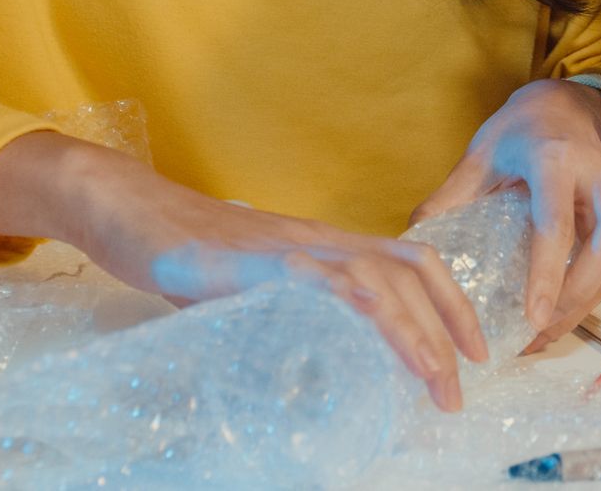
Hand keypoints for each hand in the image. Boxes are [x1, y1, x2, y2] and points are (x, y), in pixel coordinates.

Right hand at [0, 132, 487, 411]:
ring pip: (377, 278)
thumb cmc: (183, 252)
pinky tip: (375, 333)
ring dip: (414, 332)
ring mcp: (290, 246)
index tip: (472, 354)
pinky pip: (320, 278)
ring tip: (432, 381)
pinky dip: (357, 306)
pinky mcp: (256, 261)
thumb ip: (287, 316)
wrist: (127, 210)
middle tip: (457, 390)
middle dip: (445, 332)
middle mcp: (319, 239)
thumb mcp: (250, 289)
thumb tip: (317, 364)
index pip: (410, 261)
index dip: (451, 304)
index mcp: (324, 245)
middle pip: (408, 270)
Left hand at [411, 79, 600, 352]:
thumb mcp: (480, 154)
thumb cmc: (518, 131)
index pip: (556, 221)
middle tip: (542, 328)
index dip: (547, 271)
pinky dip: (588, 296)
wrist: (563, 107)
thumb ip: (450, 195)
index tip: (534, 315)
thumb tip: (413, 241)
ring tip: (543, 335)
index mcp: (555, 160)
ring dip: (585, 301)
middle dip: (579, 292)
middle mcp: (595, 178)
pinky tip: (556, 320)